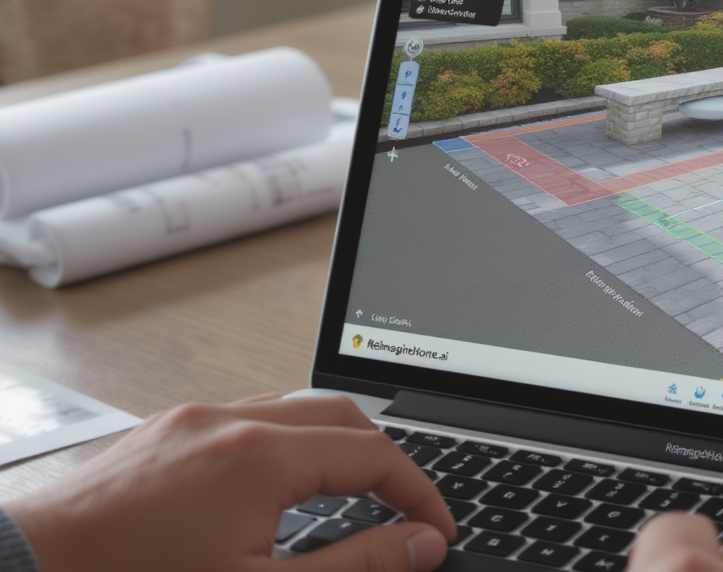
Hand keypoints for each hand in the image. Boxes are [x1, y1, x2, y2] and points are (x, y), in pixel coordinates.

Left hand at [5, 394, 454, 571]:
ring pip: (294, 411)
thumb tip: (418, 546)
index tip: (437, 532)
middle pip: (343, 417)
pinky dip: (286, 445)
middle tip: (404, 511)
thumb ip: (354, 566)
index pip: (375, 456)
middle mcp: (229, 419)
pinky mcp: (160, 432)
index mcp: (262, 455)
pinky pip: (247, 418)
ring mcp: (190, 419)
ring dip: (335, 447)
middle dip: (386, 461)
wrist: (25, 571)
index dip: (419, 496)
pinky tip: (278, 490)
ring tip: (351, 499)